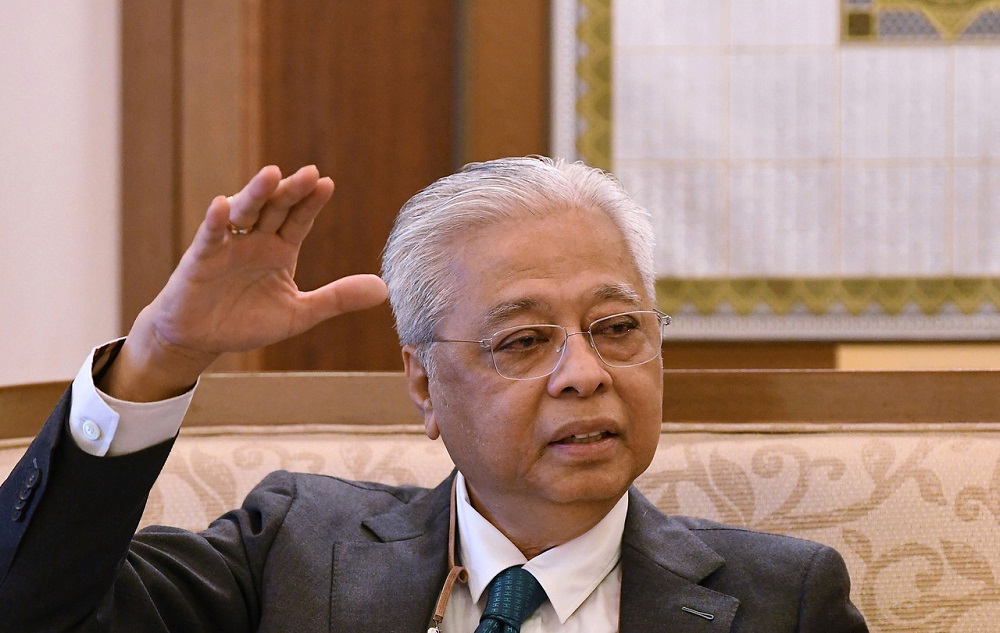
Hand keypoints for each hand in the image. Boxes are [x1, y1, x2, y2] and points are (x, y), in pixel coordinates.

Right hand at [101, 165, 387, 400]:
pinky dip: (215, 221)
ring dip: (256, 193)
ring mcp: (228, 246)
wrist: (202, 339)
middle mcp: (255, 240)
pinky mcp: (200, 259)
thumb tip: (384, 288)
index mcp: (280, 249)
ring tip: (271, 174)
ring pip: (244, 213)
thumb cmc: (247, 321)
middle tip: (310, 173)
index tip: (327, 184)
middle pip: (275, 208)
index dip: (311, 203)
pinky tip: (222, 206)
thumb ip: (337, 299)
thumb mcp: (300, 314)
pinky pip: (210, 237)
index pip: (299, 220)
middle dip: (291, 190)